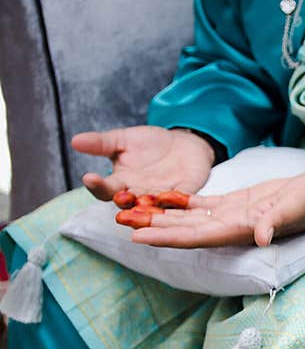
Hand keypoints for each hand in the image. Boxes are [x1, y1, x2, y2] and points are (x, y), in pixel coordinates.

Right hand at [71, 126, 214, 200]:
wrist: (182, 142)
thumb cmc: (150, 144)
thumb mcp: (123, 139)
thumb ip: (101, 143)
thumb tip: (75, 141)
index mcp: (122, 183)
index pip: (105, 189)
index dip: (97, 185)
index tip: (89, 177)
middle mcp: (140, 195)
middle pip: (128, 204)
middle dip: (124, 201)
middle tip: (120, 196)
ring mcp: (162, 198)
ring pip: (153, 208)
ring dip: (149, 208)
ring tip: (143, 203)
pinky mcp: (186, 195)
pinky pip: (181, 201)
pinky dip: (177, 200)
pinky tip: (173, 197)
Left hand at [127, 172, 304, 247]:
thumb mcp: (295, 207)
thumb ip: (278, 221)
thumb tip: (262, 237)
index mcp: (241, 230)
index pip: (197, 237)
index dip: (168, 239)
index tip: (139, 239)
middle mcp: (230, 227)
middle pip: (184, 230)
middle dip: (153, 228)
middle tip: (119, 222)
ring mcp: (231, 215)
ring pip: (188, 218)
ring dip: (160, 216)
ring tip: (130, 210)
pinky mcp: (235, 203)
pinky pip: (201, 204)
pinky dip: (180, 202)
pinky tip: (159, 196)